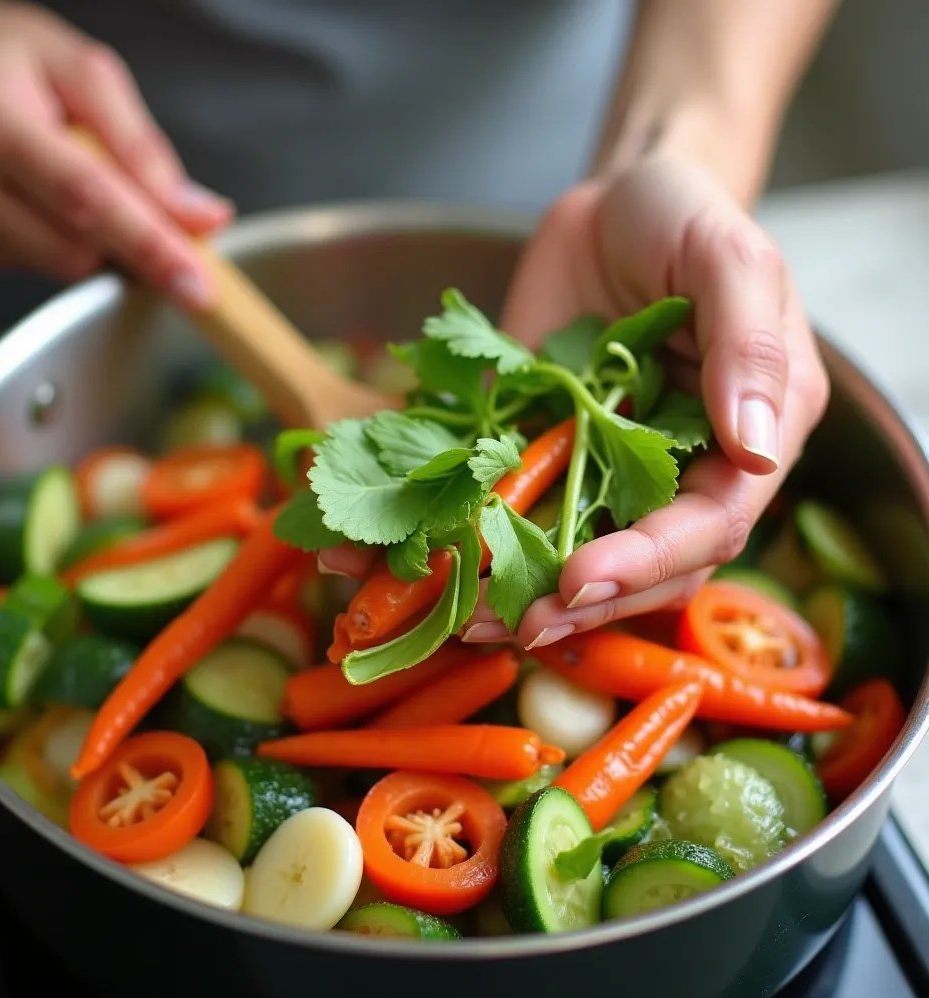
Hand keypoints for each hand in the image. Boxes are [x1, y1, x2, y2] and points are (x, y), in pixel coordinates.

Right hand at [0, 2, 229, 307]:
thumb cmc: (5, 59)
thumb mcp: (86, 73)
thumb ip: (146, 149)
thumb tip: (201, 216)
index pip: (88, 200)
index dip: (151, 247)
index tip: (197, 286)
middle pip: (79, 248)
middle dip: (132, 242)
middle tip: (146, 209)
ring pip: (63, 267)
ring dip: (90, 239)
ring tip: (63, 180)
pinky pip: (35, 270)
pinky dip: (56, 243)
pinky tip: (32, 200)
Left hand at [461, 158, 828, 648]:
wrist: (610, 205)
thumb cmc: (685, 219)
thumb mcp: (731, 259)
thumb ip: (749, 348)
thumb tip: (755, 450)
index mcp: (744, 443)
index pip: (710, 528)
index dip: (648, 563)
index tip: (581, 581)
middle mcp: (676, 475)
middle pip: (640, 567)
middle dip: (577, 602)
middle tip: (511, 625)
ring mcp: (601, 471)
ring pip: (567, 553)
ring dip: (513, 590)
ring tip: (455, 615)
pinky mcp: (539, 456)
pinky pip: (504, 505)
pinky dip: (461, 536)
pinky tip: (408, 557)